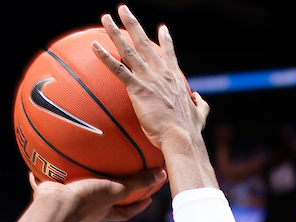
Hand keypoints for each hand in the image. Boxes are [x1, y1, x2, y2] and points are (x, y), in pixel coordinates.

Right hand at [30, 168, 166, 221]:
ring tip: (87, 161)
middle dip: (112, 192)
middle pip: (104, 201)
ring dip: (83, 178)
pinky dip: (56, 168)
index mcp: (103, 212)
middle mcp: (87, 210)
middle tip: (122, 179)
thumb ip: (137, 183)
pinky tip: (54, 153)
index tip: (148, 198)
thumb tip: (162, 174)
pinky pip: (56, 178)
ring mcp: (70, 201)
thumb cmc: (86, 200)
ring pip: (79, 188)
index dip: (138, 207)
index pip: (126, 212)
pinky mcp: (54, 191)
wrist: (54, 205)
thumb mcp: (116, 190)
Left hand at [92, 5, 207, 149]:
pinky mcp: (137, 89)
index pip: (169, 54)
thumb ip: (201, 104)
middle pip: (144, 42)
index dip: (165, 40)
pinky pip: (117, 69)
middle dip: (133, 24)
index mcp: (174, 78)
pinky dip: (105, 57)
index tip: (162, 28)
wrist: (181, 136)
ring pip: (129, 49)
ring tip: (105, 18)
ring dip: (115, 32)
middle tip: (123, 9)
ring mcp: (148, 78)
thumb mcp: (201, 114)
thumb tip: (200, 99)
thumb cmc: (189, 130)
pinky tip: (94, 46)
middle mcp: (161, 72)